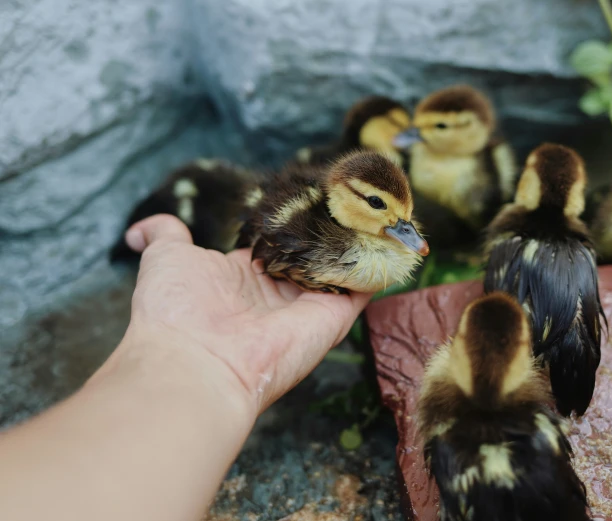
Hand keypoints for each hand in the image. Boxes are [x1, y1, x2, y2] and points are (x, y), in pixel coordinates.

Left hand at [98, 214, 371, 416]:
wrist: (194, 362)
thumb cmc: (175, 310)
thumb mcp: (166, 258)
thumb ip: (164, 235)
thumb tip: (137, 231)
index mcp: (245, 278)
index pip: (280, 244)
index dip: (294, 220)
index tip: (312, 192)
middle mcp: (280, 294)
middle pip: (314, 255)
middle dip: (332, 227)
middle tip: (351, 193)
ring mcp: (309, 307)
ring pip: (343, 267)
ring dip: (361, 240)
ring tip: (378, 204)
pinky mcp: (333, 318)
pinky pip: (363, 286)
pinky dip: (379, 262)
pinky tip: (390, 233)